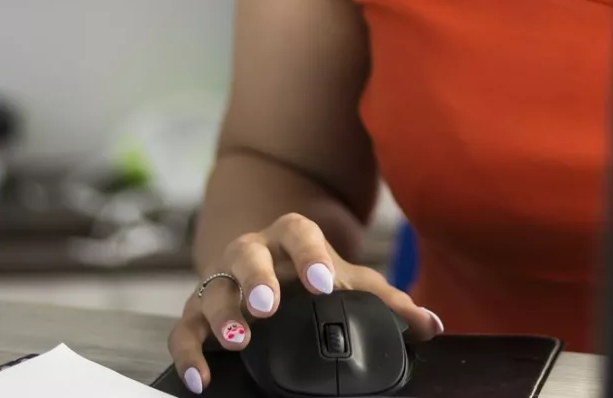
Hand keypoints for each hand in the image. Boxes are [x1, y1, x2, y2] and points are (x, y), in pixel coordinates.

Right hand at [167, 212, 443, 393]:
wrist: (265, 267)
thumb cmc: (310, 275)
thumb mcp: (347, 282)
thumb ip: (386, 302)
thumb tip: (429, 325)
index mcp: (289, 238)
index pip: (299, 233)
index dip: (311, 255)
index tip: (324, 284)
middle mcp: (250, 253)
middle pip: (246, 254)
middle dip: (256, 279)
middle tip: (267, 306)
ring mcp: (220, 281)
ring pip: (211, 290)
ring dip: (222, 315)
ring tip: (238, 341)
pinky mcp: (196, 313)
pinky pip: (183, 330)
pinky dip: (189, 353)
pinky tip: (201, 378)